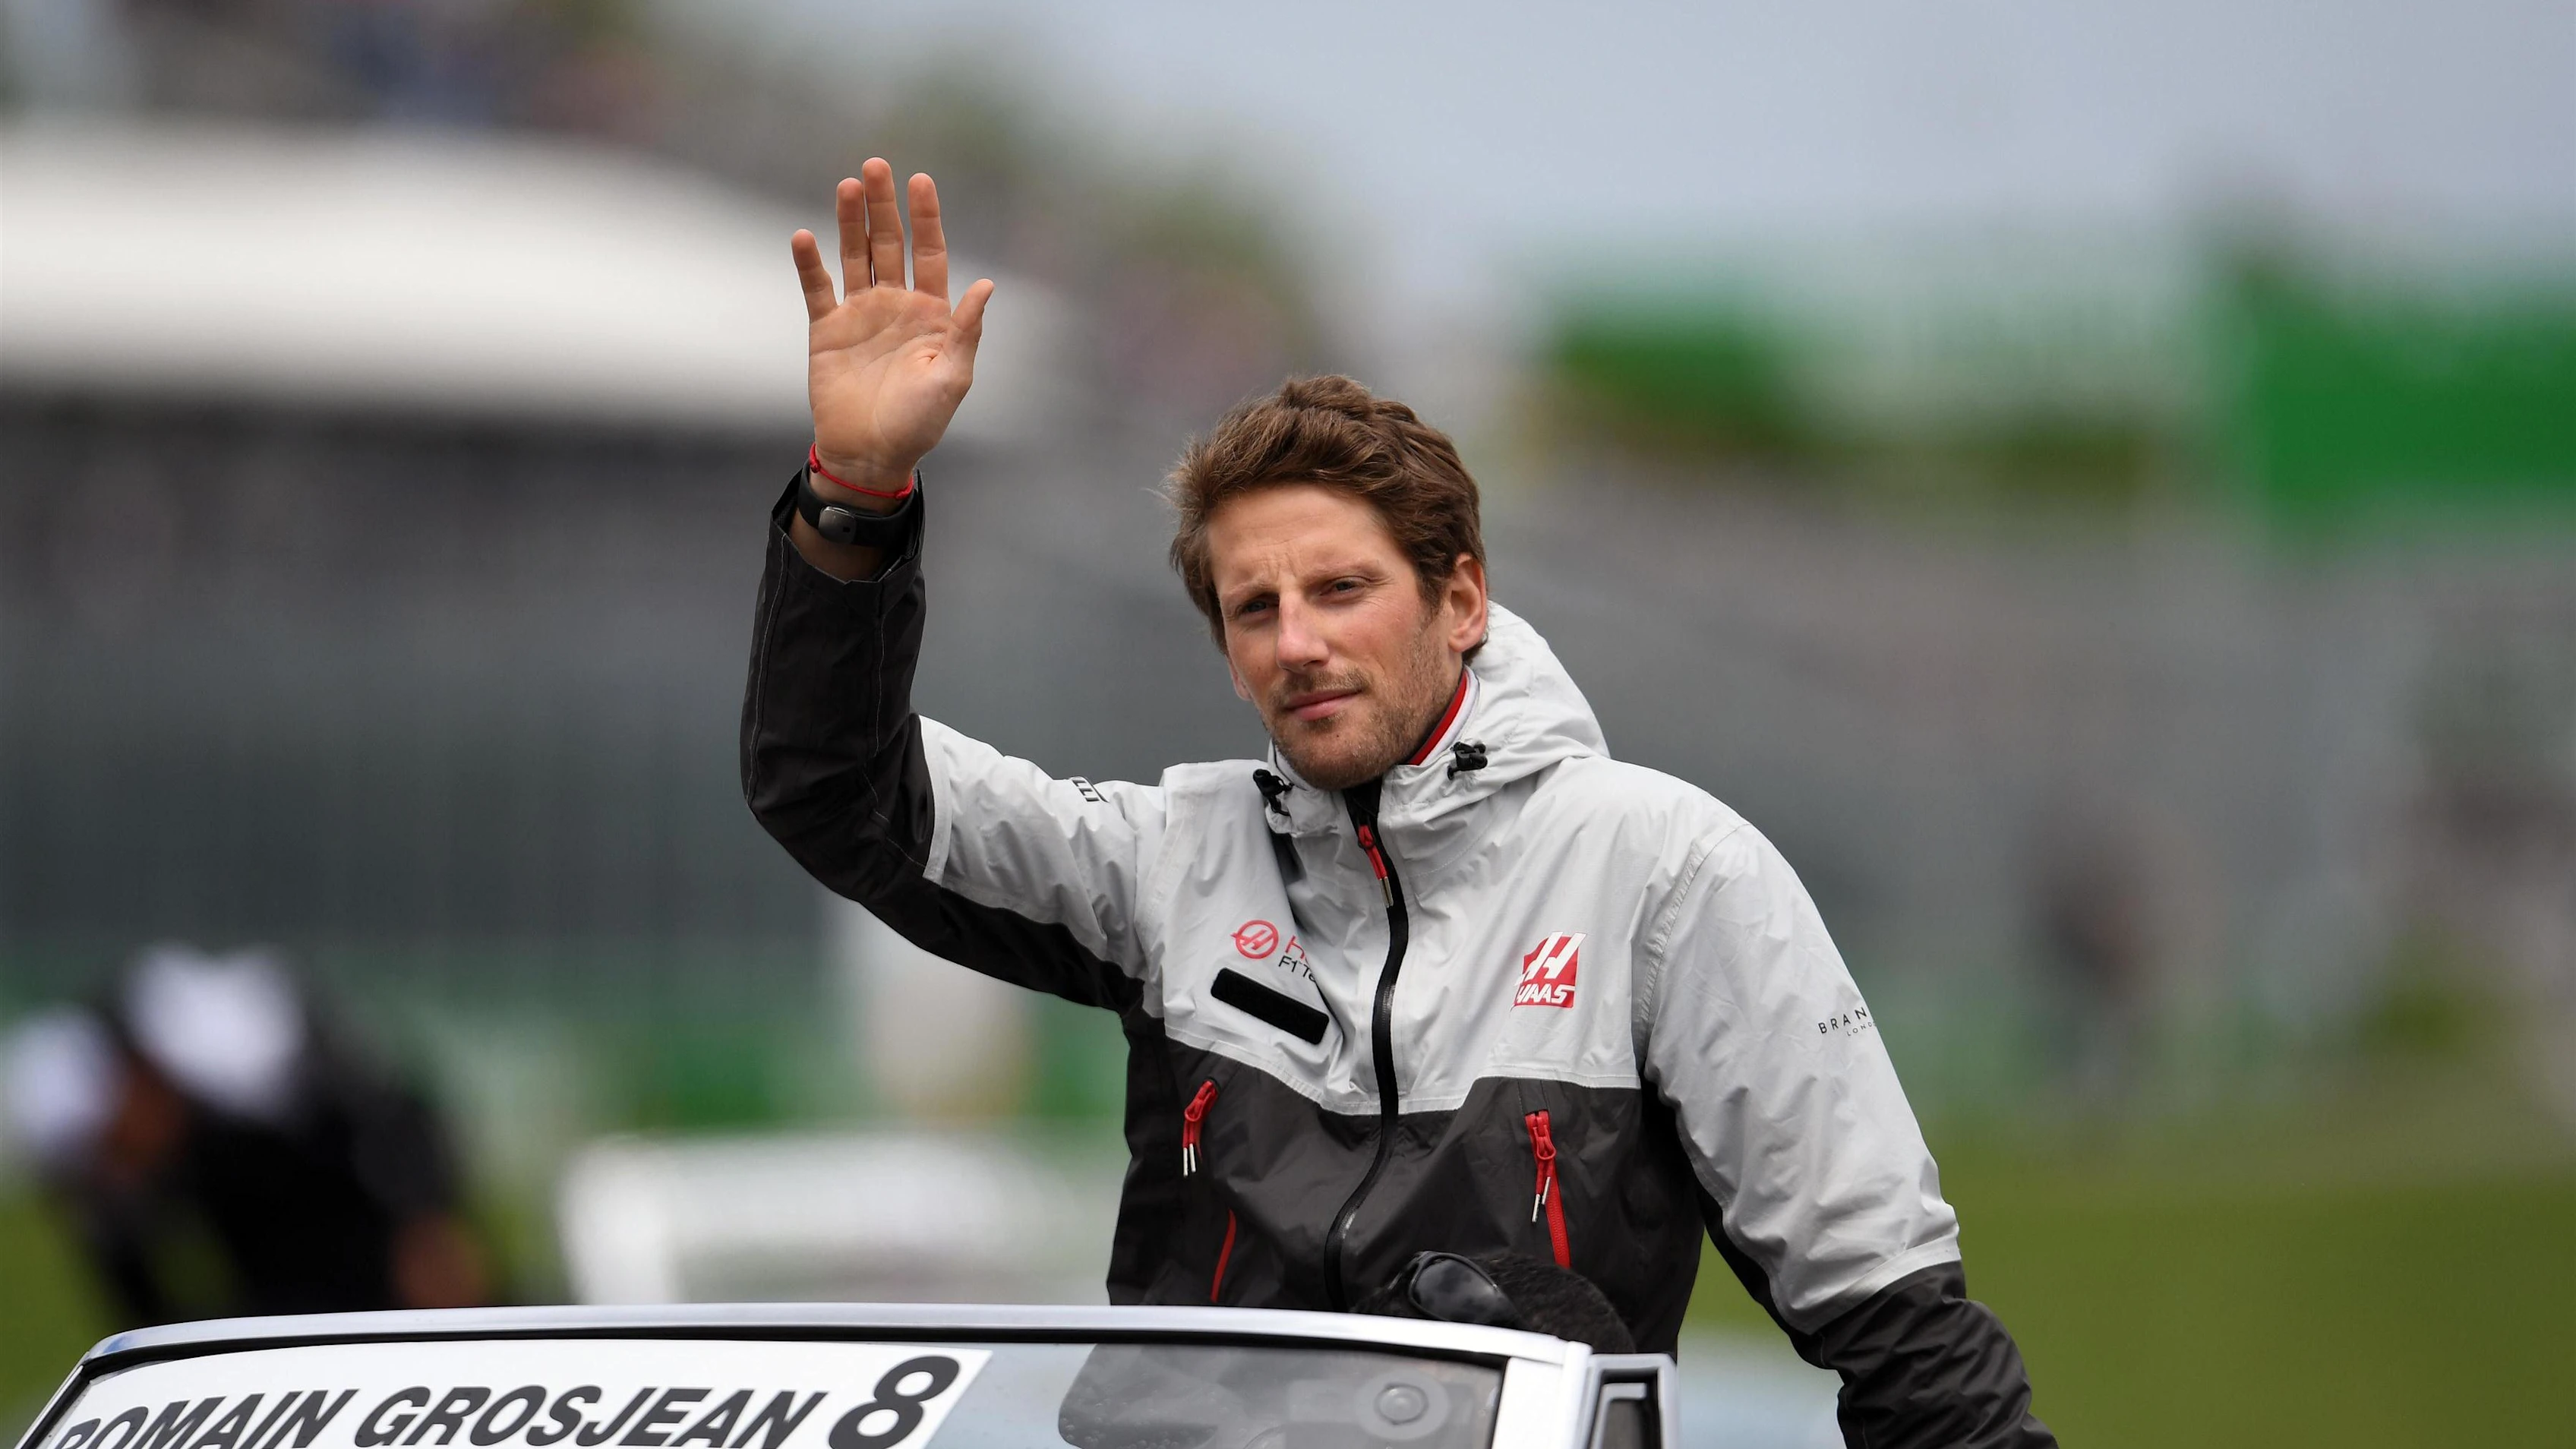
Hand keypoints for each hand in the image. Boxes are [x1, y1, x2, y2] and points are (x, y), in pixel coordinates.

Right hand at [791, 160, 993, 500]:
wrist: (871, 455)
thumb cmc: (919, 423)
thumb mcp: (952, 378)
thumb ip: (966, 331)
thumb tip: (987, 285)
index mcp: (931, 314)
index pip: (930, 253)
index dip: (926, 218)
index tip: (921, 180)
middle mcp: (896, 305)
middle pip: (889, 244)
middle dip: (884, 206)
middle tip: (876, 166)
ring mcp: (860, 314)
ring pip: (854, 256)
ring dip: (850, 222)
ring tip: (847, 185)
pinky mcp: (826, 330)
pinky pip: (816, 289)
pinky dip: (809, 264)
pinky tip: (803, 235)